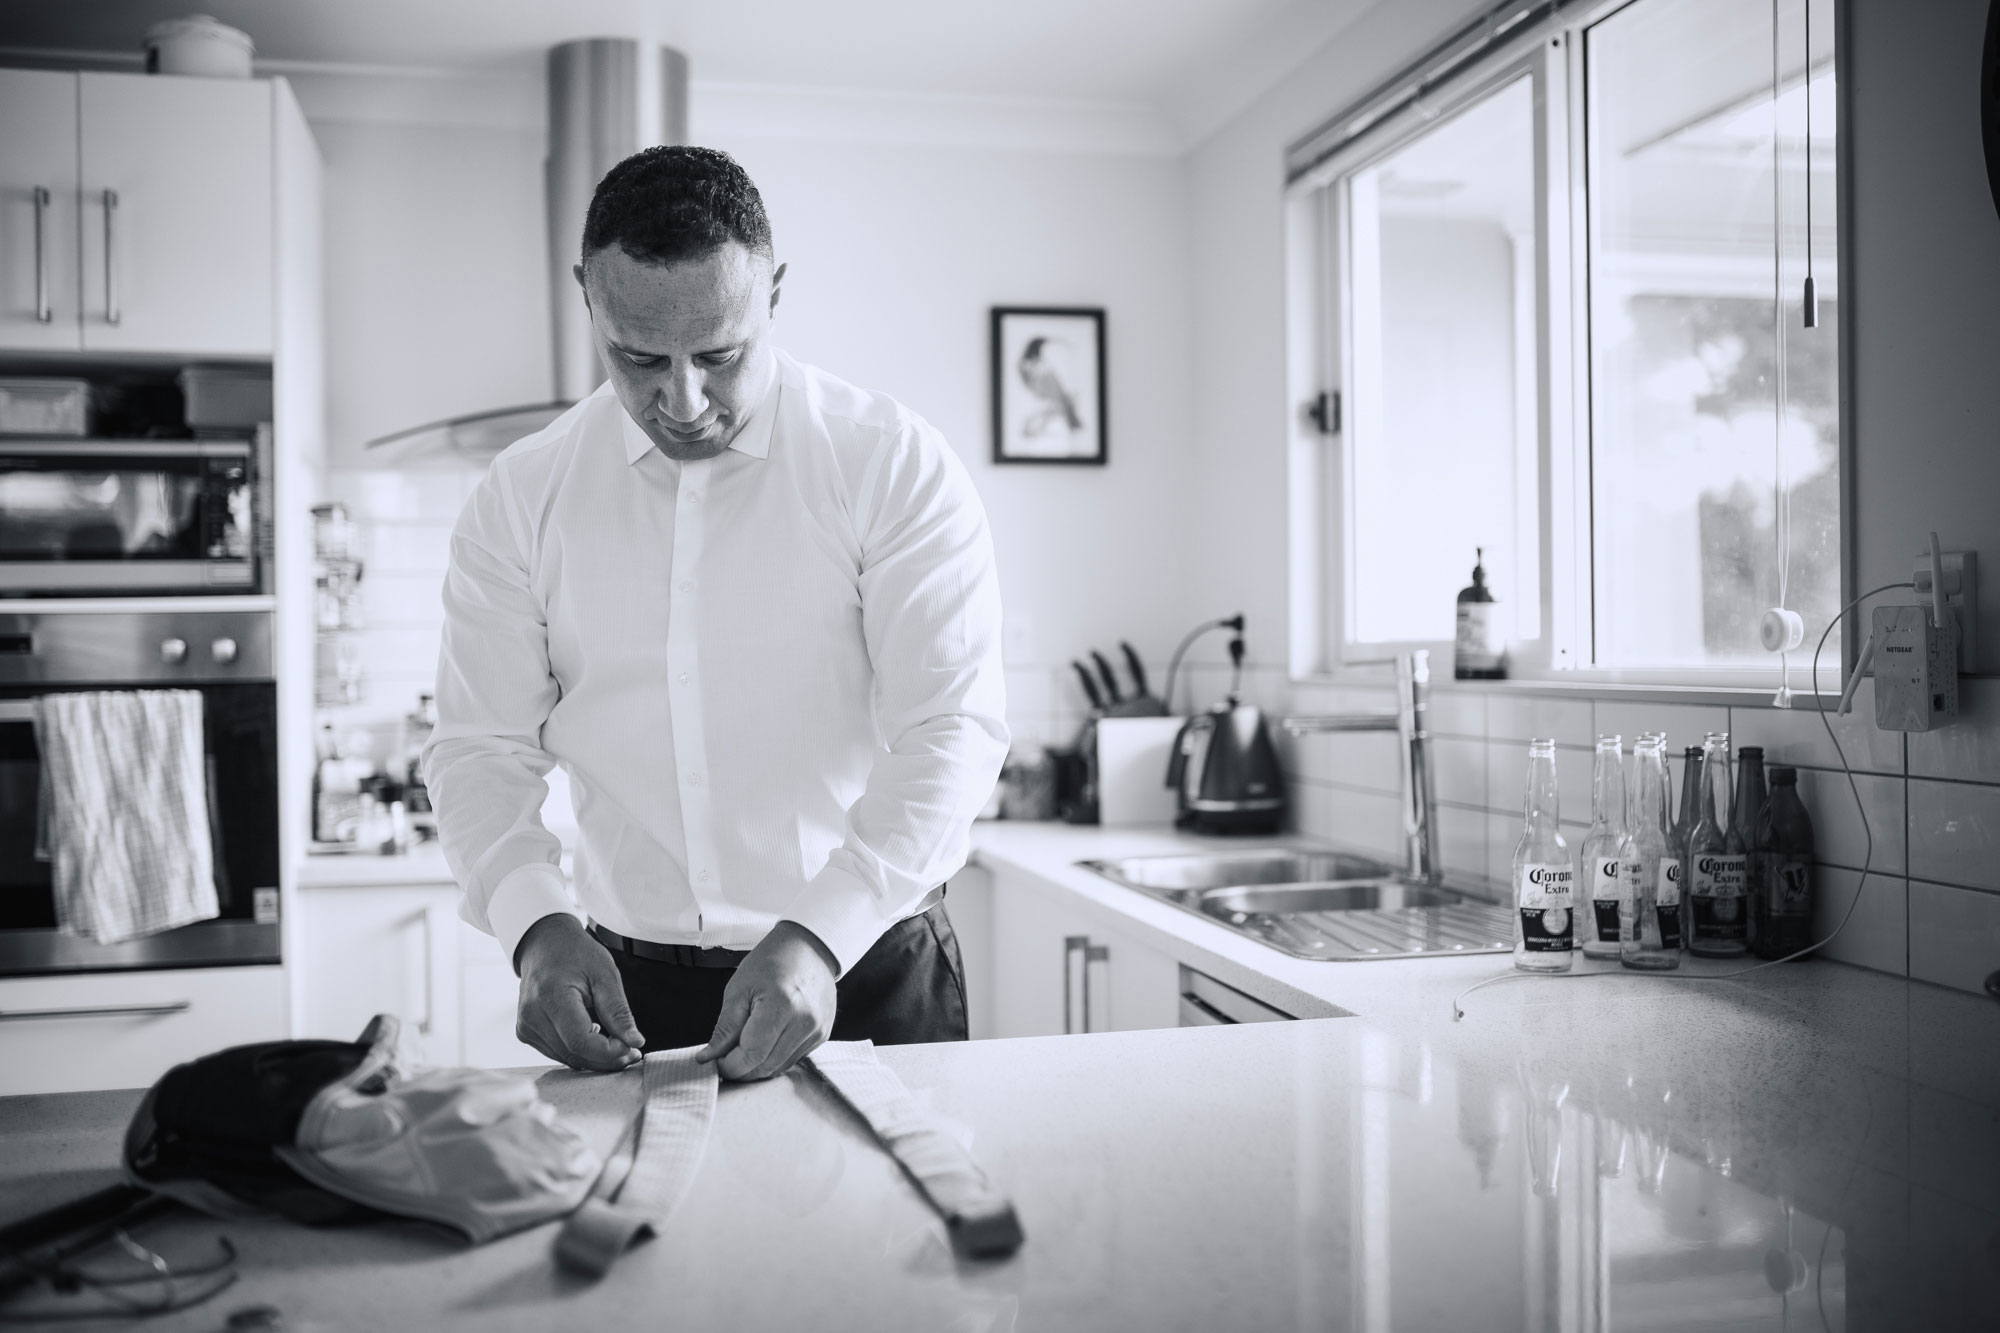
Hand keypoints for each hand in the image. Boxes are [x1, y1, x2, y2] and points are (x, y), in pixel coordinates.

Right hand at [514, 914, 645, 1071]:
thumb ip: (618, 1012)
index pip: (580, 1042)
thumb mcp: (605, 975)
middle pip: (574, 1054)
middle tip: (631, 1051)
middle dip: (606, 1058)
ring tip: (617, 1043)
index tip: (631, 1048)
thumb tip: (634, 1042)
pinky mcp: (525, 1032)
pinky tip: (594, 1037)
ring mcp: (526, 1026)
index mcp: (552, 997)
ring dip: (594, 1058)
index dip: (608, 1052)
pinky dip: (579, 1051)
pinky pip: (557, 1052)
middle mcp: (533, 1016)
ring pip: (566, 1058)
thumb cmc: (575, 953)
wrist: (544, 943)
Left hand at [697, 921, 837, 1080]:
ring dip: (757, 1066)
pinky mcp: (822, 1035)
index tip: (717, 1061)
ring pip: (779, 1068)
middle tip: (726, 1056)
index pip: (752, 1054)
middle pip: (766, 1066)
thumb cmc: (772, 962)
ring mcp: (817, 1030)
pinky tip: (765, 1041)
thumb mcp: (739, 989)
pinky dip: (773, 1057)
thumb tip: (709, 1058)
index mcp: (783, 1005)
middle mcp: (805, 1021)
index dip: (730, 1065)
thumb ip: (725, 1028)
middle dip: (741, 1069)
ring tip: (744, 1047)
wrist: (808, 948)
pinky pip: (792, 1059)